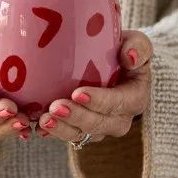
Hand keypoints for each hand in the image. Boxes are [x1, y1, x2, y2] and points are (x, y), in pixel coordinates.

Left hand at [35, 30, 152, 141]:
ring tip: (43, 120)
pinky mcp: (82, 129)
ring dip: (62, 129)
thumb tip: (129, 57)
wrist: (110, 60)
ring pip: (82, 134)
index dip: (100, 101)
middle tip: (55, 107)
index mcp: (134, 97)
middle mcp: (119, 117)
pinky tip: (38, 127)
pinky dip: (54, 132)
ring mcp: (100, 126)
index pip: (120, 103)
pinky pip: (69, 135)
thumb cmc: (122, 49)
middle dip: (76, 117)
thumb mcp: (136, 42)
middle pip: (99, 123)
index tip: (78, 93)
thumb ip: (139, 46)